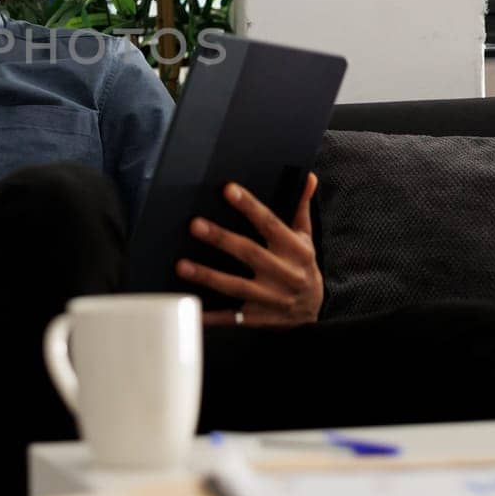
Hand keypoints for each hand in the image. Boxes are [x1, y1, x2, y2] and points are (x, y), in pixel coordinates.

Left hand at [174, 174, 322, 328]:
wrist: (312, 316)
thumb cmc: (303, 269)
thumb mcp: (306, 239)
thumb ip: (300, 208)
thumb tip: (308, 176)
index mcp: (295, 250)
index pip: (270, 224)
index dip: (250, 206)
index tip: (228, 190)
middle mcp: (284, 274)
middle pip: (250, 253)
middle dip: (221, 239)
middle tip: (195, 225)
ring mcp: (270, 299)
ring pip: (236, 286)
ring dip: (208, 276)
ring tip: (182, 265)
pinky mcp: (257, 319)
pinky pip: (231, 318)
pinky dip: (210, 316)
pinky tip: (189, 306)